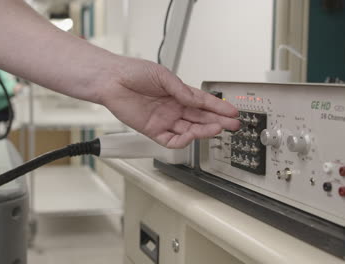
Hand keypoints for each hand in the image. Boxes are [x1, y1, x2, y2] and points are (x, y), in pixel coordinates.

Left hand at [99, 58, 239, 148]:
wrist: (111, 81)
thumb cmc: (132, 72)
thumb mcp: (162, 75)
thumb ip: (181, 90)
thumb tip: (196, 100)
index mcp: (178, 93)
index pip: (203, 102)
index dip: (219, 107)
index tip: (233, 111)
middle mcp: (173, 108)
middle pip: (201, 117)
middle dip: (218, 121)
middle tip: (233, 124)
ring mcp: (165, 120)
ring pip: (190, 129)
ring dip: (205, 130)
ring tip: (217, 128)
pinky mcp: (153, 130)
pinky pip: (172, 140)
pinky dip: (184, 140)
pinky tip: (193, 135)